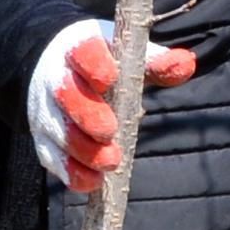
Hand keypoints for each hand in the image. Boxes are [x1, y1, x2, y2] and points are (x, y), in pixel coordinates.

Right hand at [26, 21, 199, 191]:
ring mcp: (46, 109)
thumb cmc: (102, 60)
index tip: (108, 78)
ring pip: (57, 130)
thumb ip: (156, 61)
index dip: (93, 64)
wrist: (54, 67)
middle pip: (65, 94)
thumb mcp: (126, 55)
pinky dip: (70, 172)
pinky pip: (51, 157)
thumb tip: (186, 64)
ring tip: (109, 162)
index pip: (83, 50)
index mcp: (79, 47)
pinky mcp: (43, 139)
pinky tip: (92, 182)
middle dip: (86, 113)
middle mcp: (56, 77)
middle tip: (108, 130)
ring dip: (81, 149)